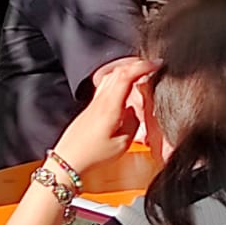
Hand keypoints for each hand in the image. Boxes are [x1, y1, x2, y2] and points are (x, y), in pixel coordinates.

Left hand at [57, 57, 157, 174]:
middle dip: (137, 64)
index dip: (143, 66)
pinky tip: (124, 88)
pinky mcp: (90, 108)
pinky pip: (105, 86)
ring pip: (110, 76)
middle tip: (152, 66)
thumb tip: (136, 111)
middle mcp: (100, 100)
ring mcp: (94, 102)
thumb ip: (133, 123)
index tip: (157, 65)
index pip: (126, 75)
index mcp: (110, 106)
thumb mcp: (122, 144)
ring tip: (140, 74)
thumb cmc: (93, 155)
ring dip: (127, 70)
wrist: (68, 160)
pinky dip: (118, 80)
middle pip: (118, 71)